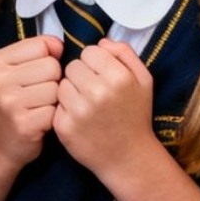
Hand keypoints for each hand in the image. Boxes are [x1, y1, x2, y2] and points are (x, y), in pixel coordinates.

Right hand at [0, 35, 63, 169]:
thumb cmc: (13, 102)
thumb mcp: (13, 71)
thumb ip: (36, 52)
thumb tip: (58, 44)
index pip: (41, 45)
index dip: (47, 59)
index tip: (36, 73)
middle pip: (52, 66)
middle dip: (52, 80)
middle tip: (38, 93)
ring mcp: (10, 103)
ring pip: (57, 88)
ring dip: (54, 100)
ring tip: (39, 107)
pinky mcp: (24, 124)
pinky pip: (56, 110)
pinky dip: (53, 116)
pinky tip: (40, 120)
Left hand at [52, 39, 154, 177]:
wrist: (129, 158)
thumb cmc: (136, 116)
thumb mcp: (143, 80)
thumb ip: (125, 53)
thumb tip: (101, 42)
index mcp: (118, 77)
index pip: (89, 51)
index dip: (95, 63)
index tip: (102, 76)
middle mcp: (97, 92)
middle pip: (72, 66)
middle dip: (81, 76)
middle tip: (93, 92)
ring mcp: (79, 111)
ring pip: (61, 84)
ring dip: (71, 91)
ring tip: (86, 105)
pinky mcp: (64, 127)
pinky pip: (55, 104)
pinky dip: (65, 109)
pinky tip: (79, 119)